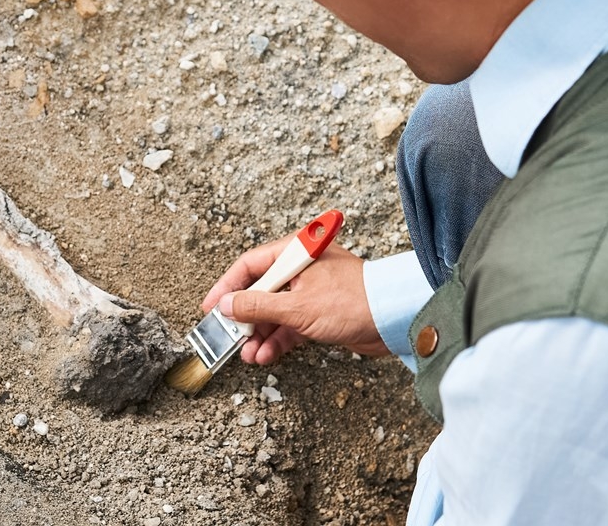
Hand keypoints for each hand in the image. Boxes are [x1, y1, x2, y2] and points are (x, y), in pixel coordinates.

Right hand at [202, 235, 389, 363]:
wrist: (395, 319)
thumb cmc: (355, 301)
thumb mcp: (297, 307)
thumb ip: (258, 307)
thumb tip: (228, 307)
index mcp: (295, 253)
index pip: (249, 266)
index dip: (227, 287)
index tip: (211, 308)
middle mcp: (300, 269)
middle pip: (260, 291)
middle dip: (244, 318)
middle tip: (228, 337)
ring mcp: (310, 292)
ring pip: (274, 312)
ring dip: (259, 334)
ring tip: (248, 354)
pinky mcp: (320, 313)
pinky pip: (290, 325)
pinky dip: (278, 340)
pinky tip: (266, 354)